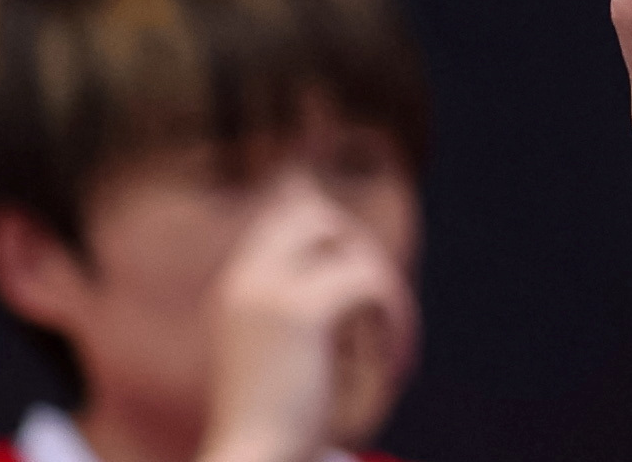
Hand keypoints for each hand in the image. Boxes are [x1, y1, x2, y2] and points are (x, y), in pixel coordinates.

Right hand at [197, 178, 415, 461]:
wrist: (255, 461)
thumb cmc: (280, 422)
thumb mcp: (290, 353)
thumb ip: (314, 304)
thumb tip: (355, 253)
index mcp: (235, 290)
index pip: (283, 216)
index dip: (317, 205)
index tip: (340, 195)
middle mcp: (244, 281)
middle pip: (319, 218)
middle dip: (361, 255)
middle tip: (383, 314)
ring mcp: (267, 291)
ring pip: (354, 252)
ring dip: (385, 298)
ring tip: (390, 348)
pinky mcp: (300, 310)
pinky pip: (372, 284)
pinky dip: (396, 320)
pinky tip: (396, 362)